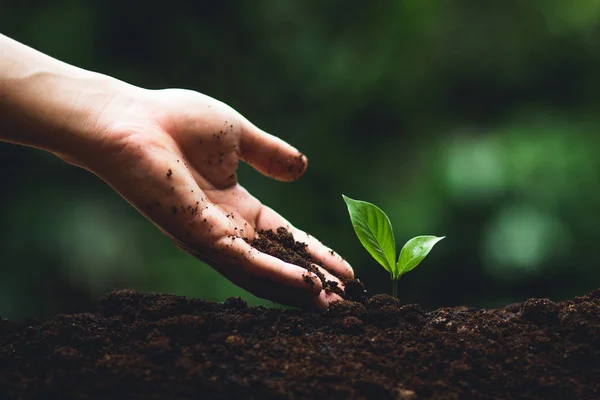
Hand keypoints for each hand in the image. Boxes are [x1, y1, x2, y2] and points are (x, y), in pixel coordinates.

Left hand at [77, 87, 353, 308]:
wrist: (132, 121)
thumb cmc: (177, 122)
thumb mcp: (238, 136)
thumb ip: (269, 153)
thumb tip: (302, 168)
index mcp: (235, 205)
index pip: (283, 237)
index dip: (314, 254)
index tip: (345, 270)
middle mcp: (226, 229)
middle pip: (278, 262)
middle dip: (312, 281)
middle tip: (348, 302)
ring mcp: (212, 237)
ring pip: (264, 272)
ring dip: (300, 288)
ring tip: (334, 305)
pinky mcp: (199, 237)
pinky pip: (245, 262)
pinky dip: (277, 275)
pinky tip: (306, 285)